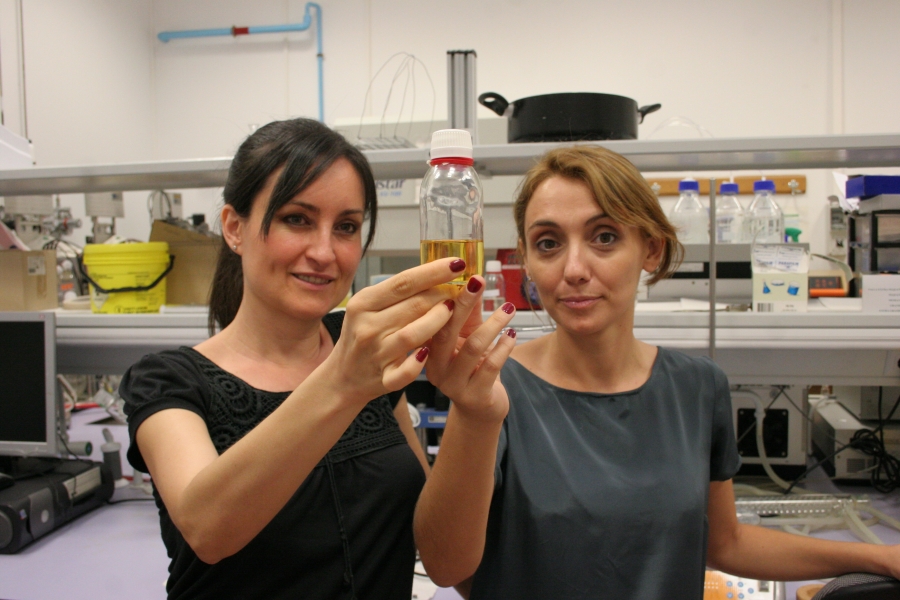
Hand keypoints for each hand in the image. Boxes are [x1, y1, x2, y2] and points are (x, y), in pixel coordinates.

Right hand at [326, 258, 463, 403]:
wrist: (343, 376)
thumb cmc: (363, 334)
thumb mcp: (370, 308)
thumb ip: (397, 293)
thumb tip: (437, 272)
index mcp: (363, 303)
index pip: (404, 282)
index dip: (433, 272)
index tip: (457, 263)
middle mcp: (367, 327)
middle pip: (413, 305)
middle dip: (442, 294)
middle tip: (462, 289)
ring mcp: (376, 354)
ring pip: (413, 334)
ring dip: (438, 321)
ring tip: (452, 311)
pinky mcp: (383, 379)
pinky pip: (406, 371)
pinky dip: (419, 363)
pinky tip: (429, 352)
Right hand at [425, 275, 516, 423]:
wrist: (480, 409)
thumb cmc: (472, 369)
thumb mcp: (468, 337)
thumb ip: (469, 313)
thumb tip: (473, 279)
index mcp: (427, 352)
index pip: (431, 321)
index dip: (446, 297)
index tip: (461, 277)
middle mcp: (435, 369)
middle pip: (446, 332)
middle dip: (464, 304)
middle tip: (478, 282)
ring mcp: (453, 386)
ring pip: (472, 347)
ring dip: (493, 325)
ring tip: (509, 310)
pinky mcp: (474, 396)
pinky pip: (491, 366)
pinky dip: (503, 347)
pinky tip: (511, 336)